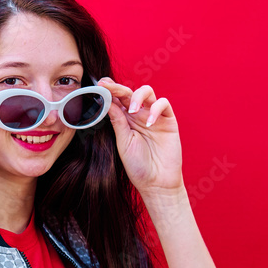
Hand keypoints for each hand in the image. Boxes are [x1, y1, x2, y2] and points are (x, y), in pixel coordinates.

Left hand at [96, 78, 183, 197]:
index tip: (99, 84)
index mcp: (125, 121)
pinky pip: (163, 104)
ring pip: (148, 92)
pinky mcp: (168, 121)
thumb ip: (117, 121)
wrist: (156, 183)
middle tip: (109, 87)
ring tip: (132, 110)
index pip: (117, 100)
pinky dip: (156, 108)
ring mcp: (154, 117)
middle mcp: (139, 115)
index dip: (109, 90)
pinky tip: (149, 122)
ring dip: (138, 96)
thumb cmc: (138, 166)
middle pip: (130, 93)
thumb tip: (107, 101)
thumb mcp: (123, 142)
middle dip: (119, 88)